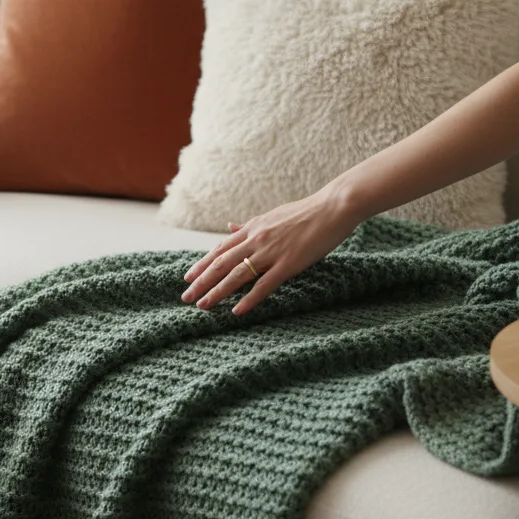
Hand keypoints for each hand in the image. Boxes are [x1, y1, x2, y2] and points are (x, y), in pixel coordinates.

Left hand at [180, 188, 363, 315]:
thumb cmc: (306, 213)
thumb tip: (230, 226)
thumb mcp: (272, 216)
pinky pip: (264, 285)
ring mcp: (271, 252)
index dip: (202, 264)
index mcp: (253, 228)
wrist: (333, 207)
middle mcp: (257, 239)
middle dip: (201, 281)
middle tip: (186, 297)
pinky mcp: (288, 264)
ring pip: (237, 275)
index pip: (220, 249)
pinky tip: (237, 311)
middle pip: (222, 263)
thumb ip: (250, 225)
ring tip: (203, 306)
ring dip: (217, 292)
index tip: (188, 277)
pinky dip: (249, 299)